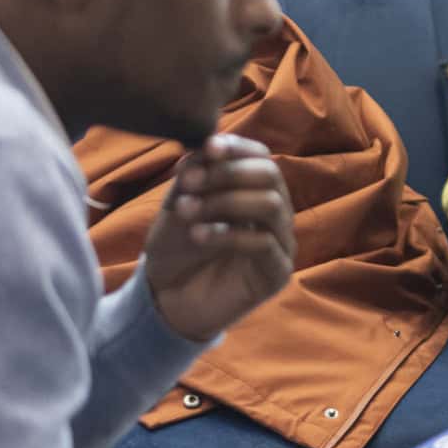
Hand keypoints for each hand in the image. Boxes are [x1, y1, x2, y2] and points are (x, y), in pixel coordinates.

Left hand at [144, 135, 296, 342]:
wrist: (167, 301)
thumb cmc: (175, 250)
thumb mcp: (177, 204)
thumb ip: (193, 175)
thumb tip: (207, 146)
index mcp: (253, 192)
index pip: (260, 156)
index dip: (237, 147)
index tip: (207, 147)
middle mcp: (274, 213)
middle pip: (270, 174)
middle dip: (228, 172)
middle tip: (190, 183)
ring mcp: (280, 243)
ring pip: (271, 204)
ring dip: (226, 201)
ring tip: (188, 211)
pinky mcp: (277, 273)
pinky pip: (265, 243)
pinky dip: (228, 234)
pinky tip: (198, 236)